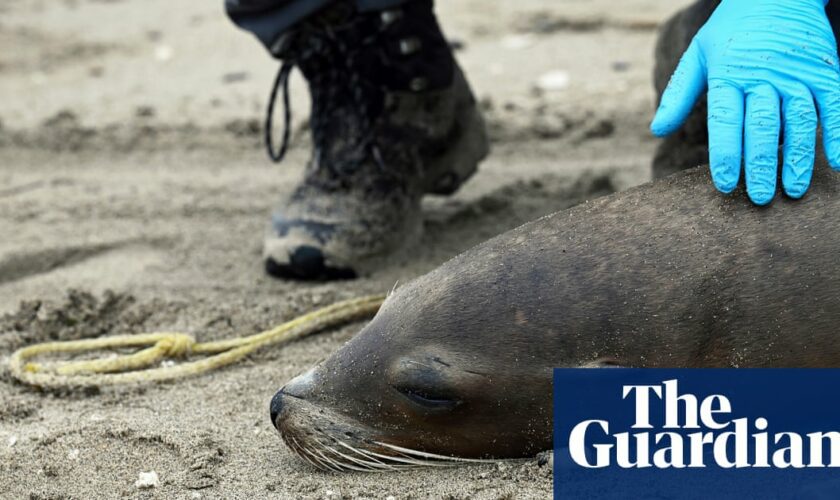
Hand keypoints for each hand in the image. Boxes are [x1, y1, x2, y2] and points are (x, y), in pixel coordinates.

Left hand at [651, 0, 839, 204]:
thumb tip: (657, 130)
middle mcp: (764, 76)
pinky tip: (836, 161)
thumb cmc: (732, 31)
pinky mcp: (824, 72)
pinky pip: (833, 105)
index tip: (726, 184)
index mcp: (729, 74)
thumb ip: (679, 93)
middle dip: (760, 165)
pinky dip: (836, 133)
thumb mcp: (699, 54)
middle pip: (762, 126)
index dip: (726, 154)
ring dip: (797, 158)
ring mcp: (797, 74)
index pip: (725, 120)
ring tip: (792, 190)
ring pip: (798, 121)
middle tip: (758, 198)